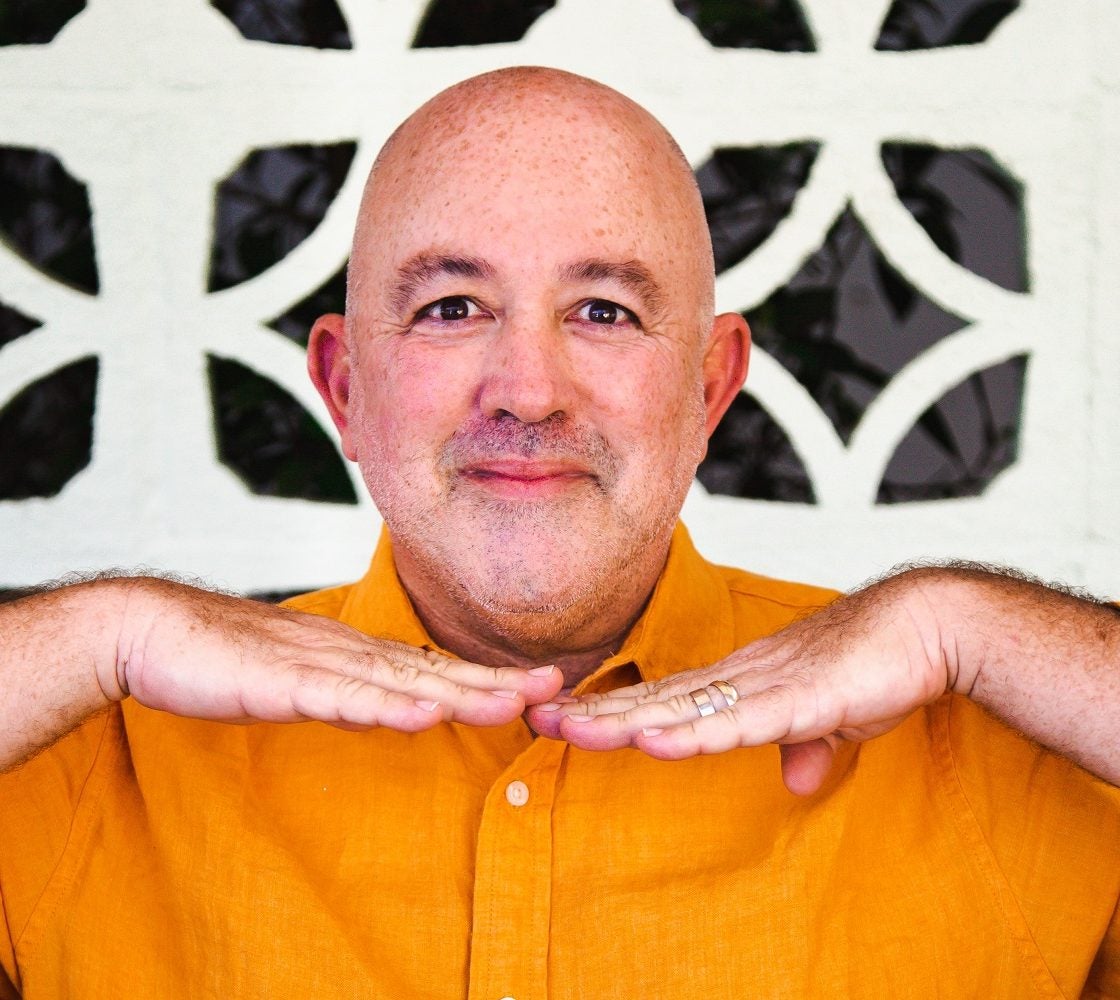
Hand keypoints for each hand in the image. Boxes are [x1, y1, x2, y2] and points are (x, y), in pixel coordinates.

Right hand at [108, 578, 563, 731]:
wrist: (153, 629)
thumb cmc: (228, 656)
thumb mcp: (303, 678)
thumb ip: (348, 690)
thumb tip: (394, 705)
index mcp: (354, 655)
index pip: (431, 669)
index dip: (485, 678)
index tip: (537, 687)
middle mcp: (348, 653)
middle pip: (432, 672)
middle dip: (495, 681)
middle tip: (555, 686)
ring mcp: (318, 665)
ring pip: (401, 682)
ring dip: (459, 693)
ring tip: (514, 701)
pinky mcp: (282, 681)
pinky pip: (341, 697)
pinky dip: (384, 707)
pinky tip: (422, 715)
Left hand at [527, 574, 951, 794]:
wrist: (925, 624)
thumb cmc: (876, 665)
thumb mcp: (830, 719)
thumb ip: (805, 745)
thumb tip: (797, 780)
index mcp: (741, 682)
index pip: (663, 700)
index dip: (613, 711)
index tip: (564, 721)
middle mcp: (739, 679)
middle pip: (654, 701)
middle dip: (594, 713)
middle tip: (531, 718)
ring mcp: (763, 686)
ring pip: (679, 709)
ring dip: (621, 722)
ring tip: (566, 729)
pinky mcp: (797, 700)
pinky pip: (735, 722)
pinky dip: (693, 735)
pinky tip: (653, 743)